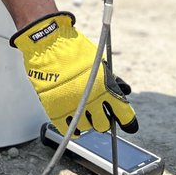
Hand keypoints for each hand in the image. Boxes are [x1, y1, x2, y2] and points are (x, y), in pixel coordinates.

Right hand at [10, 12, 136, 133]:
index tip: (128, 125)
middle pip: (103, 125)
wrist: (48, 44)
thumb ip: (113, 80)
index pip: (123, 114)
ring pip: (86, 128)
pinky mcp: (56, 110)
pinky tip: (73, 122)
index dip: (128, 122)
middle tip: (97, 112)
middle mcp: (91, 99)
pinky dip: (72, 128)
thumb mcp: (99, 62)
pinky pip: (68, 130)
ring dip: (86, 121)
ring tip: (81, 110)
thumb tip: (125, 91)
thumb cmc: (74, 50)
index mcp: (105, 87)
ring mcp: (73, 106)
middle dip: (103, 119)